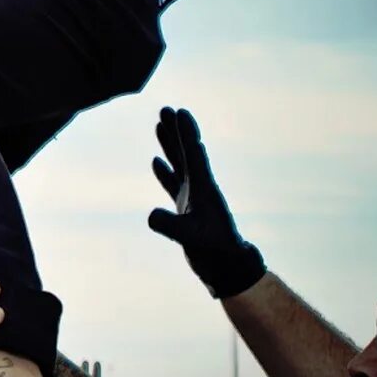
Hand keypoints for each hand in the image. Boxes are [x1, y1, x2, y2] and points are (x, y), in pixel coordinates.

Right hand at [148, 107, 265, 297]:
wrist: (226, 267)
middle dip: (176, 130)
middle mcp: (200, 187)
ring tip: (159, 125)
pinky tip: (156, 161)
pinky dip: (164, 171)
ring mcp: (193, 197)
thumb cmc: (214, 251)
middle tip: (166, 109)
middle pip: (186, 152)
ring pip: (179, 163)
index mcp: (204, 188)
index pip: (194, 154)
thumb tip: (150, 215)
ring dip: (169, 145)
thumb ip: (171, 226)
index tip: (179, 112)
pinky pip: (173, 183)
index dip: (186, 133)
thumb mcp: (191, 238)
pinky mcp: (187, 209)